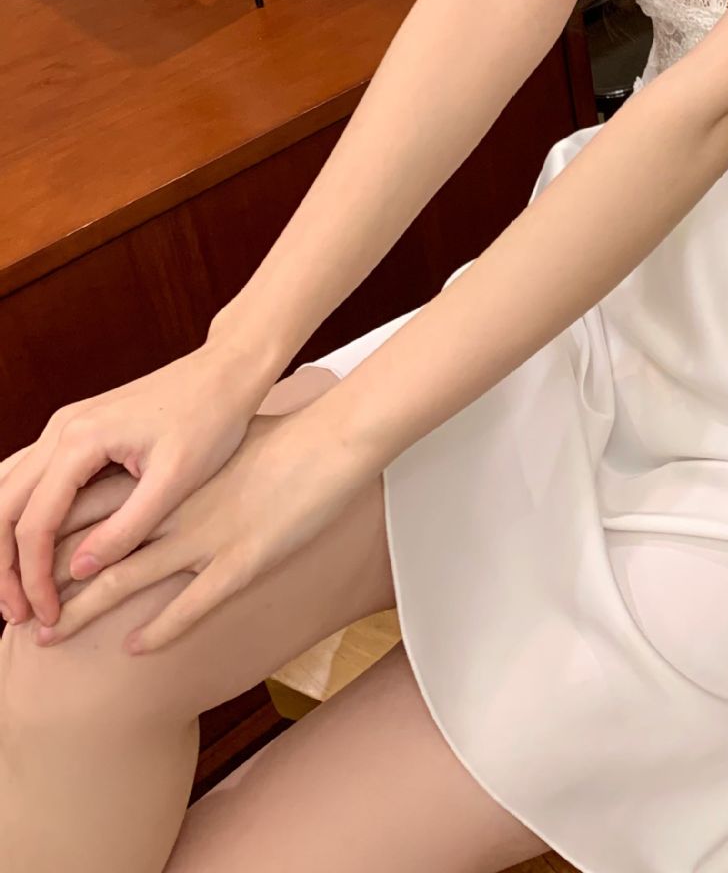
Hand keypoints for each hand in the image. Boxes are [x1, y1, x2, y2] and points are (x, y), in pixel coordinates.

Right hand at [0, 342, 274, 629]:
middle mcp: (62, 428)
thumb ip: (125, 528)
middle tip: (17, 614)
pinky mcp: (78, 430)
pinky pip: (31, 478)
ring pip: (11, 491)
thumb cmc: (211, 420)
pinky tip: (34, 550)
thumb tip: (78, 571)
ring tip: (20, 592)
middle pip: (4, 507)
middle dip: (4, 566)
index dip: (33, 578)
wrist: (226, 372)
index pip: (34, 524)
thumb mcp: (175, 481)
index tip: (46, 616)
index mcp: (81, 440)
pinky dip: (23, 517)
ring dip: (7, 543)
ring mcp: (66, 425)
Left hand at [27, 401, 363, 654]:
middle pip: (95, 549)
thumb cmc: (283, 439)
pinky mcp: (243, 561)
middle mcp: (177, 509)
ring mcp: (207, 536)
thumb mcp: (222, 448)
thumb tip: (164, 474)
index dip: (52, 537)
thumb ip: (185, 467)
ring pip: (127, 580)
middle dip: (50, 583)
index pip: (90, 507)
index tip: (24, 561)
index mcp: (171, 478)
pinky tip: (132, 649)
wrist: (333, 440)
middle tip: (17, 611)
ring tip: (48, 638)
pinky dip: (157, 629)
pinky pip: (191, 604)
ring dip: (82, 612)